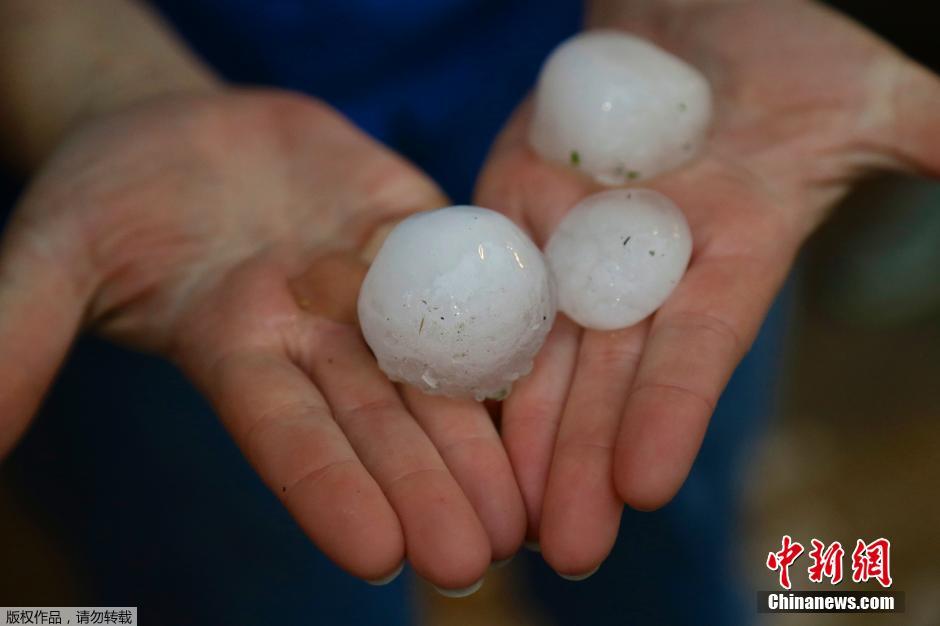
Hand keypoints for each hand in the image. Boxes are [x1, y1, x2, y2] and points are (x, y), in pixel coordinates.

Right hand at [0, 89, 525, 588]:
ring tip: (528, 511)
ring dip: (481, 439)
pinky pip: (471, 275)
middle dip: (428, 488)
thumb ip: (20, 331)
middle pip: (379, 422)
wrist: (188, 131)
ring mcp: (374, 288)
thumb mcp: (54, 249)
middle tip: (477, 560)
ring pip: (437, 370)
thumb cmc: (111, 193)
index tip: (377, 555)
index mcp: (239, 352)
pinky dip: (514, 325)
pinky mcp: (418, 233)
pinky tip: (557, 384)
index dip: (327, 490)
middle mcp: (318, 337)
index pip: (285, 435)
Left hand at [476, 0, 939, 575]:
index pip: (697, 346)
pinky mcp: (516, 202)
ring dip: (522, 428)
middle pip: (608, 374)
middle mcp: (645, 265)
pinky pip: (484, 274)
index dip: (672, 411)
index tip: (644, 487)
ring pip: (540, 345)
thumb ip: (925, 143)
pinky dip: (463, 337)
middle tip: (562, 549)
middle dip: (585, 460)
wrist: (686, 8)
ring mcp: (573, 237)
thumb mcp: (869, 91)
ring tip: (502, 508)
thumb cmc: (789, 46)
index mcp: (729, 252)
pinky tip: (443, 409)